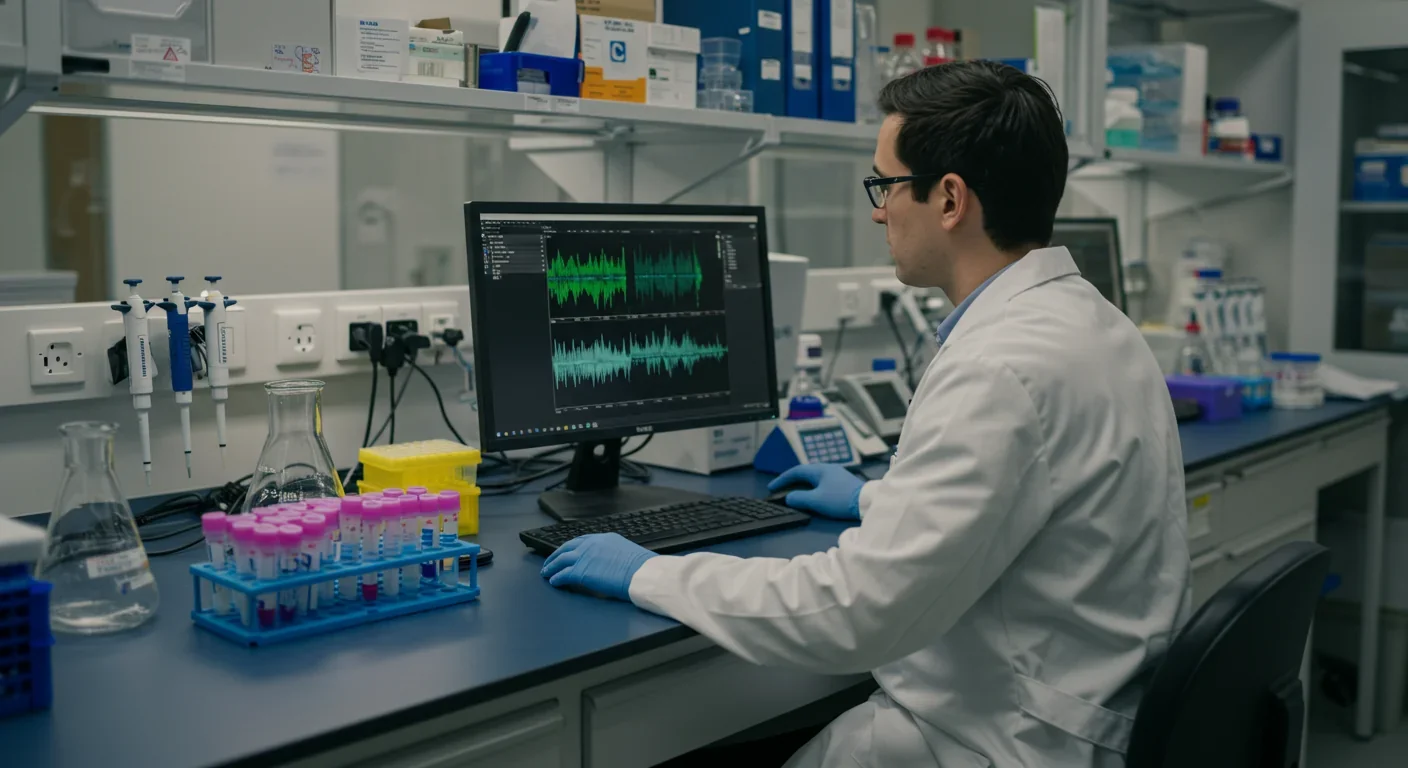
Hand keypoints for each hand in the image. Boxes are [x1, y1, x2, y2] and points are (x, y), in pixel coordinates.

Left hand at [541, 533, 656, 600]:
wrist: (641, 574)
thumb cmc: (641, 568)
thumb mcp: (627, 553)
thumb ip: (614, 554)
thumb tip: (612, 562)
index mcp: (605, 538)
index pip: (582, 540)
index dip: (571, 546)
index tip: (566, 551)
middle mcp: (592, 544)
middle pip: (567, 547)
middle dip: (556, 554)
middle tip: (550, 560)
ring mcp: (584, 557)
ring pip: (560, 559)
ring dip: (551, 566)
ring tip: (546, 572)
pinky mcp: (580, 571)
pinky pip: (562, 574)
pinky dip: (556, 578)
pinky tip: (553, 582)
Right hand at [768, 464, 864, 519]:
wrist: (867, 501)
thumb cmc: (839, 499)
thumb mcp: (816, 500)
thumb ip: (799, 498)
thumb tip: (788, 497)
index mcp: (819, 470)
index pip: (796, 471)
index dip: (782, 479)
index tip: (771, 487)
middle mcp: (828, 468)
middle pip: (805, 472)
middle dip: (791, 480)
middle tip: (781, 488)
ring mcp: (837, 474)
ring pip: (814, 477)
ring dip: (802, 483)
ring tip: (794, 491)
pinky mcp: (843, 482)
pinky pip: (822, 481)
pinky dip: (812, 486)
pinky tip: (813, 493)